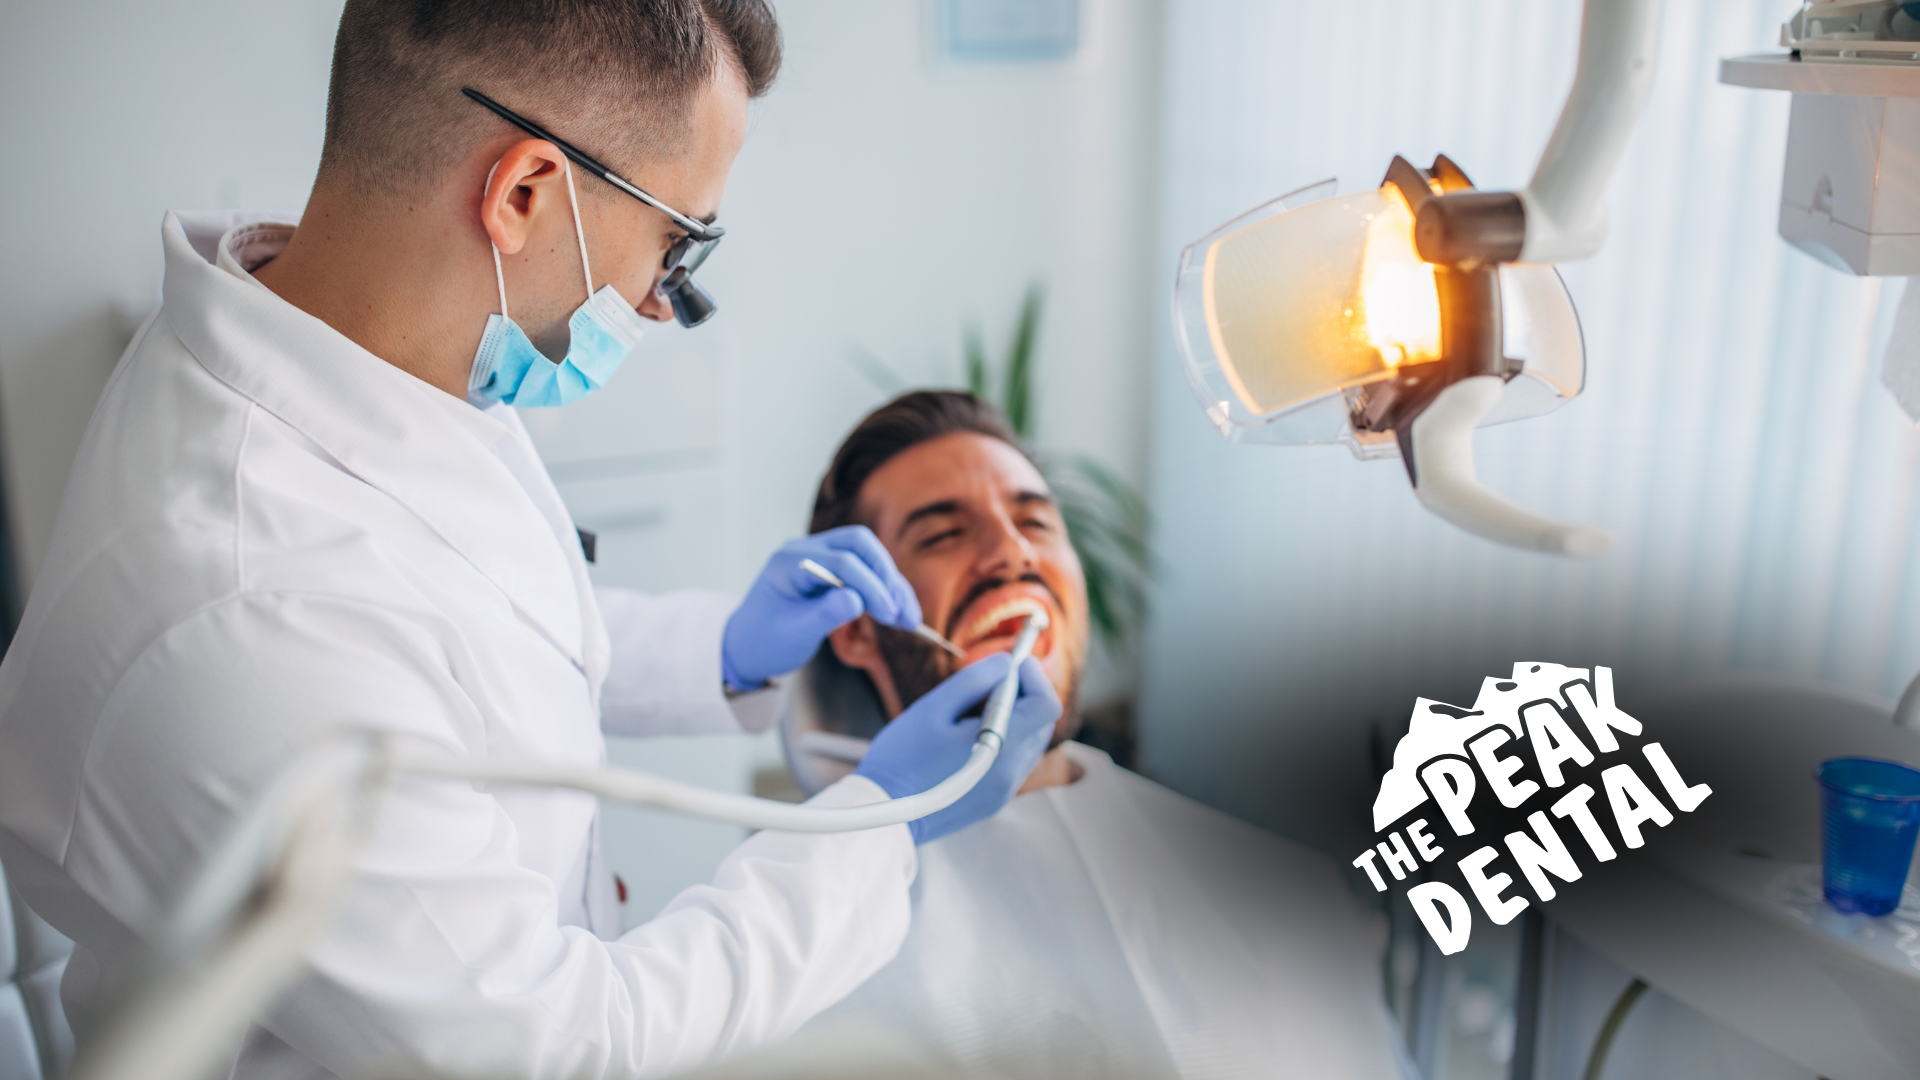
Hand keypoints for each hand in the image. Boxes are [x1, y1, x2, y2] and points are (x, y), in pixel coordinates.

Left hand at [722, 526, 920, 689]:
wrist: (746, 648)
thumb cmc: (764, 642)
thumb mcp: (793, 633)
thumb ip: (824, 615)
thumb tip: (857, 600)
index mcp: (789, 561)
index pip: (841, 562)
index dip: (871, 586)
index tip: (889, 614)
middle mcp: (805, 550)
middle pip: (859, 545)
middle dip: (885, 576)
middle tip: (901, 611)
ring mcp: (819, 557)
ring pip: (867, 556)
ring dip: (890, 584)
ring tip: (909, 619)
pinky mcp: (831, 571)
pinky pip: (865, 571)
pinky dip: (883, 590)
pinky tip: (899, 613)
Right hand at [856, 653, 1061, 844]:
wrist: (883, 811)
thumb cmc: (901, 757)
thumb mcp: (934, 707)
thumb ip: (975, 680)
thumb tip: (1005, 663)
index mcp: (1003, 747)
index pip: (1047, 705)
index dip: (1034, 677)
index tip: (1011, 664)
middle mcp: (1012, 773)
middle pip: (1041, 724)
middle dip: (1024, 695)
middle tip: (991, 680)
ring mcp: (1005, 790)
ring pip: (1029, 743)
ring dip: (1014, 718)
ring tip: (975, 709)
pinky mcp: (994, 801)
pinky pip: (1014, 762)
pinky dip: (1005, 741)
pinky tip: (970, 737)